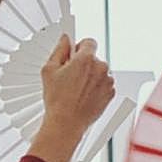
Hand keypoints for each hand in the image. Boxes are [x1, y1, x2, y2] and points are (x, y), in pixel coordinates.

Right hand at [29, 37, 115, 161]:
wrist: (67, 122)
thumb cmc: (58, 99)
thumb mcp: (49, 69)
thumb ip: (59, 50)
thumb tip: (65, 40)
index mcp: (86, 59)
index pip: (89, 42)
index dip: (79, 47)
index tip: (74, 53)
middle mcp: (101, 68)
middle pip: (94, 58)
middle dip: (84, 63)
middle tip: (70, 75)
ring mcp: (108, 81)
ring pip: (100, 71)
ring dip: (91, 75)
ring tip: (77, 88)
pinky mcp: (111, 93)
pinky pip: (105, 84)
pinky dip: (97, 87)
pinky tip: (84, 94)